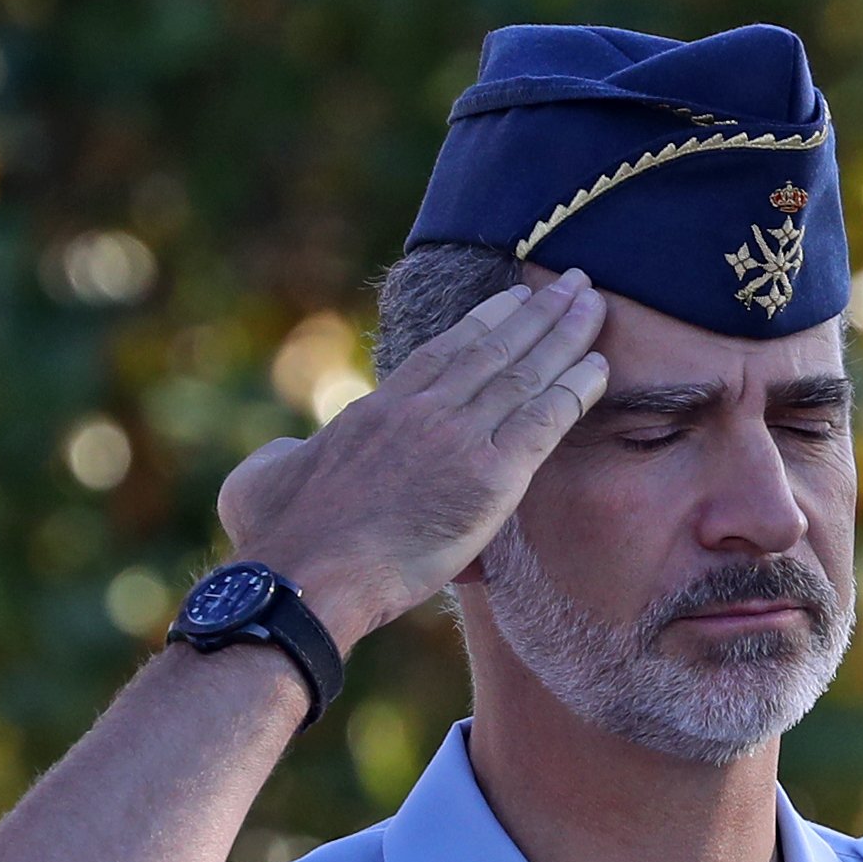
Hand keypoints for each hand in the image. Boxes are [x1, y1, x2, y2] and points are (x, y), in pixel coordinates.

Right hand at [219, 271, 607, 645]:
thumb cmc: (278, 537)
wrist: (306, 575)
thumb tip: (288, 455)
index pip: (445, 352)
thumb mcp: (260, 479)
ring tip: (596, 305)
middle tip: (574, 285)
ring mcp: (459, 438)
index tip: (515, 298)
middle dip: (539, 312)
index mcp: (379, 407)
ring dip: (567, 336)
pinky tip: (602, 369)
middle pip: (495, 348)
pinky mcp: (489, 477)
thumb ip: (283, 456)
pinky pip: (545, 421)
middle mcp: (424, 410)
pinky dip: (576, 391)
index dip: (487, 321)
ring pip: (526, 374)